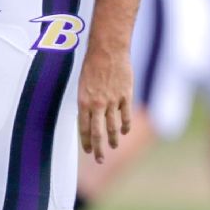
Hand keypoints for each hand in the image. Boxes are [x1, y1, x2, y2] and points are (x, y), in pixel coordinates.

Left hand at [78, 47, 132, 162]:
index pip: (84, 129)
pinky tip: (124, 132)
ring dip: (113, 140)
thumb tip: (90, 117)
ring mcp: (112, 101)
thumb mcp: (83, 84)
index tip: (88, 151)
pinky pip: (126, 116)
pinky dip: (125, 126)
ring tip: (113, 147)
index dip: (86, 142)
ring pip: (113, 128)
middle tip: (99, 159)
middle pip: (98, 134)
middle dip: (98, 150)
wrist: (108, 49)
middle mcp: (97, 104)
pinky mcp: (126, 96)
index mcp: (84, 102)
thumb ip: (87, 102)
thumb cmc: (93, 64)